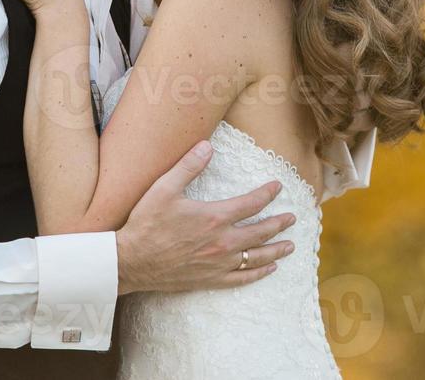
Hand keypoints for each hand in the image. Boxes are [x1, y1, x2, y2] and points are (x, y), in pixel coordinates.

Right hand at [116, 141, 295, 293]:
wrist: (132, 260)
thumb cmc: (147, 222)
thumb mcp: (164, 188)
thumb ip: (188, 166)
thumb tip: (207, 145)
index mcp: (214, 217)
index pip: (251, 203)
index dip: (267, 193)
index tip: (277, 186)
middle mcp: (223, 241)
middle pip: (261, 231)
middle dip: (279, 223)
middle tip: (292, 218)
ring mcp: (219, 263)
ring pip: (257, 256)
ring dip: (276, 249)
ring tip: (290, 245)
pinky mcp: (211, 279)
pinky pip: (242, 278)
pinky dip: (259, 273)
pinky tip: (269, 269)